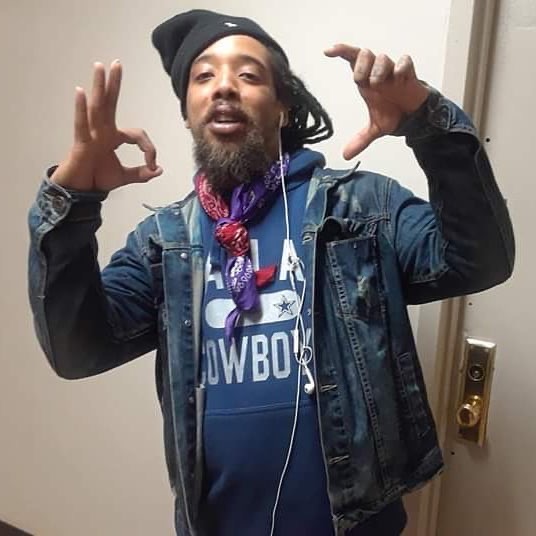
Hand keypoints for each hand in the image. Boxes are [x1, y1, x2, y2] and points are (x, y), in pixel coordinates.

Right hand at [51, 61, 162, 190]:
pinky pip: (81, 123)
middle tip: (117, 64)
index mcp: (114, 137)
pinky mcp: (81, 142)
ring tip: (100, 67)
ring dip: (99, 87)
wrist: (81, 191)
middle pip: (111, 104)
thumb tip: (159, 170)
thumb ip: (142, 174)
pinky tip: (80, 92)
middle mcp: (103, 131)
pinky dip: (80, 109)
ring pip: (97, 108)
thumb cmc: (98, 179)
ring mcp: (92, 134)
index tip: (152, 164)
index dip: (149, 149)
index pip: (138, 135)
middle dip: (115, 85)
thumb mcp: (125, 177)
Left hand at [324, 44, 429, 159]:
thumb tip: (345, 155)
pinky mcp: (409, 73)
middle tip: (361, 80)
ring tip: (380, 85)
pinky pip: (405, 61)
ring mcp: (393, 71)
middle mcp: (377, 73)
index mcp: (366, 81)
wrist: (413, 117)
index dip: (341, 51)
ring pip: (383, 57)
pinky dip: (401, 68)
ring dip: (378, 70)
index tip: (327, 52)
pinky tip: (399, 79)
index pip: (352, 59)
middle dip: (361, 65)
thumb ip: (360, 139)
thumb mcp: (375, 129)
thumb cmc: (392, 113)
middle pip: (365, 53)